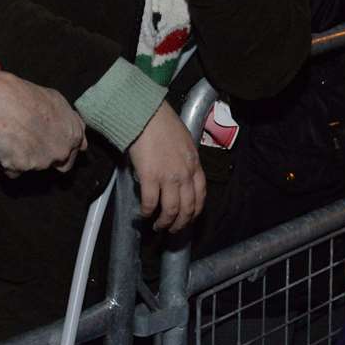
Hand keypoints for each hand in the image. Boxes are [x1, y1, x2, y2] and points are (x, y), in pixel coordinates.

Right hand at [0, 68, 86, 175]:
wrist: (5, 102)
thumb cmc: (29, 96)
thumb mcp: (57, 100)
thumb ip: (69, 120)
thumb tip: (70, 130)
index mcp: (74, 135)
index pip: (73, 152)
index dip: (61, 148)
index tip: (52, 144)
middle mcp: (61, 151)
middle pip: (60, 164)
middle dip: (48, 158)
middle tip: (33, 145)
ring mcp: (42, 162)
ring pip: (35, 166)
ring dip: (26, 157)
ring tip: (15, 138)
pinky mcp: (22, 167)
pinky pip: (14, 170)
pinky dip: (9, 162)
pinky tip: (5, 146)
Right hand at [127, 102, 204, 232]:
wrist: (147, 114)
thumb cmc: (163, 123)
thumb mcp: (185, 142)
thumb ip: (186, 160)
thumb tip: (179, 174)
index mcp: (194, 165)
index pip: (201, 196)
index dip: (194, 212)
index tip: (187, 219)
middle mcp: (184, 174)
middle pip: (187, 208)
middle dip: (180, 224)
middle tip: (172, 230)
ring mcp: (168, 177)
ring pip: (170, 210)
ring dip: (164, 223)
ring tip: (157, 226)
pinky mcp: (149, 177)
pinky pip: (150, 202)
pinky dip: (146, 212)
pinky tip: (143, 214)